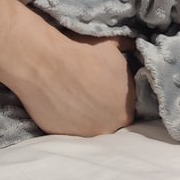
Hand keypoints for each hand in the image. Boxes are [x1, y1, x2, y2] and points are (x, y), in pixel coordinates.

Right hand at [10, 32, 136, 136]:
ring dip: (83, 113)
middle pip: (108, 118)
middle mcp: (109, 127)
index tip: (102, 83)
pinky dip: (65, 116)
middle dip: (100, 105)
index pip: (125, 105)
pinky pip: (67, 126)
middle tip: (86, 89)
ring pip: (88, 124)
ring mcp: (85, 134)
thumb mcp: (112, 44)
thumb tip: (132, 45)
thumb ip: (127, 48)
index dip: (114, 93)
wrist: (47, 64)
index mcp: (126, 109)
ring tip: (72, 94)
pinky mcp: (63, 135)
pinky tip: (59, 100)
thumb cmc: (83, 53)